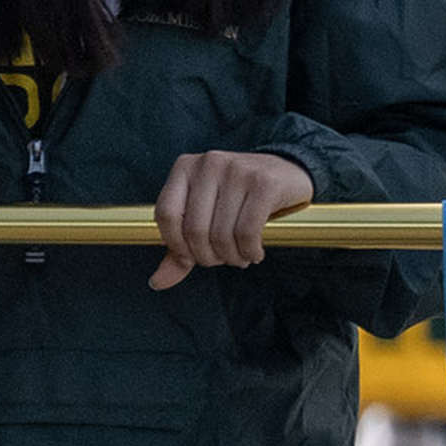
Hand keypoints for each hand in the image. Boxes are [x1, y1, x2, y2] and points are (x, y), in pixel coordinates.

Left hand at [145, 146, 312, 286]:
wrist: (288, 172)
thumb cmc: (239, 198)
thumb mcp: (205, 215)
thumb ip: (180, 248)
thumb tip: (157, 282)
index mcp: (185, 167)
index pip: (166, 215)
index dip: (177, 245)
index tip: (193, 256)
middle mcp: (209, 163)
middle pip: (195, 228)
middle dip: (208, 256)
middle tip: (222, 261)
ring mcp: (237, 170)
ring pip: (222, 233)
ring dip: (231, 257)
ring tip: (240, 258)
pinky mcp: (264, 183)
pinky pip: (247, 231)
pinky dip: (250, 251)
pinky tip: (255, 253)